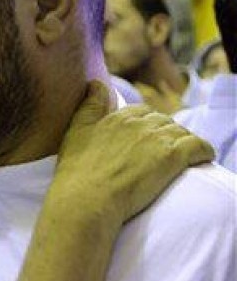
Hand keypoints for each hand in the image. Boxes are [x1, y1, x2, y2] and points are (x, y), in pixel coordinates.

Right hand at [51, 81, 213, 232]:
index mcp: (118, 117)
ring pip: (181, 132)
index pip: (142, 112)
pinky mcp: (172, 157)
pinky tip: (201, 158)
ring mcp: (157, 139)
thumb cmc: (77, 171)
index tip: (145, 138)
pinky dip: (203, 151)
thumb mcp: (76, 131)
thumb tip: (96, 82)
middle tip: (162, 150)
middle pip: (163, 120)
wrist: (87, 198)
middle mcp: (139, 124)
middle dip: (165, 132)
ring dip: (183, 142)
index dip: (146, 124)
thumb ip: (89, 105)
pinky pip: (199, 146)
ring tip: (181, 157)